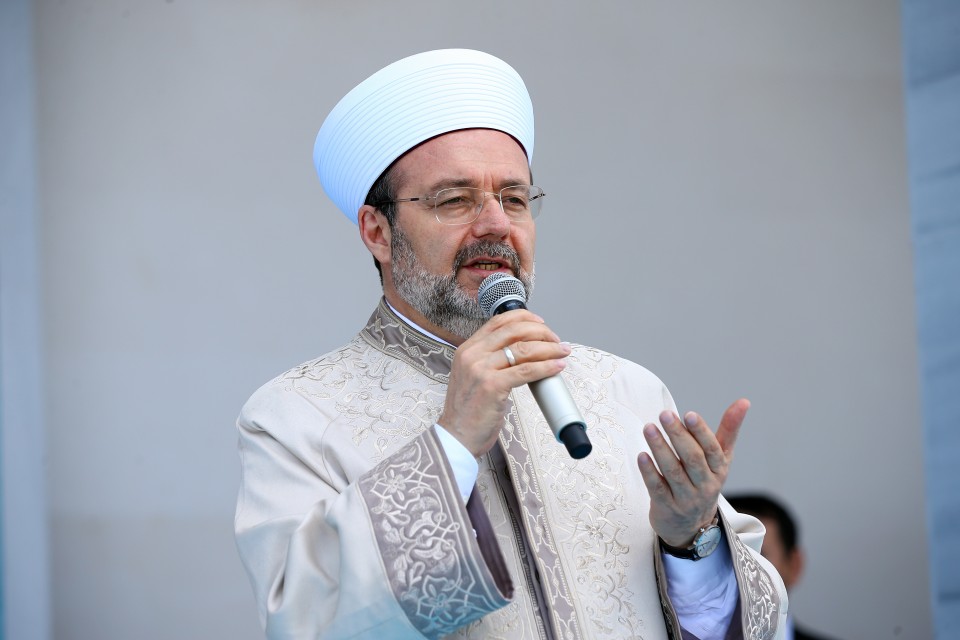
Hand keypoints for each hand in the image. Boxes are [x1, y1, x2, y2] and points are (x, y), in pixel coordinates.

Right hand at [438, 309, 570, 456]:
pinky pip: (527, 371)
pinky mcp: (492, 386)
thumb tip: (524, 351)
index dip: (523, 318)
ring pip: (524, 349)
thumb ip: (490, 360)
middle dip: (541, 332)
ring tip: (563, 352)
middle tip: (556, 341)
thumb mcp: (473, 376)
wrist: (456, 436)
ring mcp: (481, 370)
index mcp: (467, 349)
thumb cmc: (468, 411)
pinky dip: (546, 367)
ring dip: (549, 348)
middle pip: (514, 331)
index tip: (541, 323)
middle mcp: (472, 355)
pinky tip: (557, 367)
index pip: (498, 321)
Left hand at [636, 398, 748, 547]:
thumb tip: (744, 401)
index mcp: (719, 470)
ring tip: (649, 428)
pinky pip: (657, 488)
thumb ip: (729, 429)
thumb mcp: (720, 458)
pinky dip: (649, 472)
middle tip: (665, 414)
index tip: (689, 414)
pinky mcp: (667, 508)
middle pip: (692, 459)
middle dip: (678, 435)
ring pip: (673, 472)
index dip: (701, 432)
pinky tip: (641, 455)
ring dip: (660, 448)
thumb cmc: (705, 481)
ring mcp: (686, 499)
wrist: (692, 527)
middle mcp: (705, 486)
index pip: (712, 449)